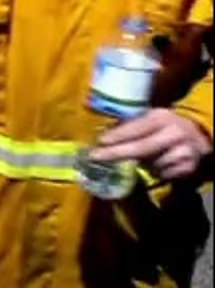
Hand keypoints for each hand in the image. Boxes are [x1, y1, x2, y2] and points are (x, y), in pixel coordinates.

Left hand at [89, 108, 212, 180]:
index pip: (136, 128)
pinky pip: (162, 174)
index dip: (117, 136)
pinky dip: (154, 171)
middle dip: (116, 154)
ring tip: (143, 157)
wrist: (197, 134)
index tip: (100, 142)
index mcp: (162, 118)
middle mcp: (174, 134)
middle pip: (141, 148)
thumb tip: (101, 134)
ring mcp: (183, 152)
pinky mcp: (188, 167)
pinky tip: (157, 163)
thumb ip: (129, 125)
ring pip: (151, 164)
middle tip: (95, 157)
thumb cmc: (163, 126)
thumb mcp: (149, 118)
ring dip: (140, 164)